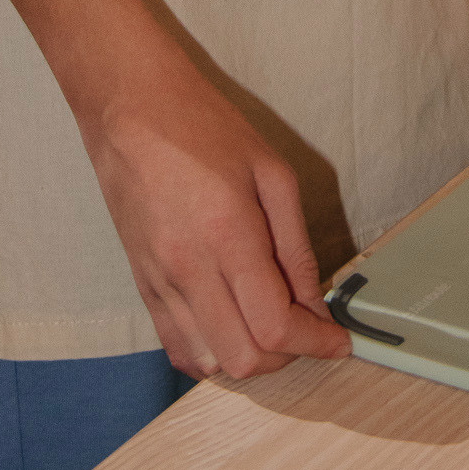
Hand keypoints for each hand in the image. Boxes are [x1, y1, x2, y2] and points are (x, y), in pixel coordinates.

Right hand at [80, 45, 348, 380]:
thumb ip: (296, 246)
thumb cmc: (204, 127)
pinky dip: (211, 354)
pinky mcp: (142, 284)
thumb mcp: (271, 172)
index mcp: (228, 234)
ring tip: (267, 324)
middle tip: (305, 328)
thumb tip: (314, 304)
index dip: (315, 343)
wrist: (130, 107)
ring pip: (209, 362)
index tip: (338, 340)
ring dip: (248, 358)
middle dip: (285, 355)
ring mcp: (159, 281)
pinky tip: (231, 327)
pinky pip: (177, 347)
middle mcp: (188, 268)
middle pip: (243, 358)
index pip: (274, 325)